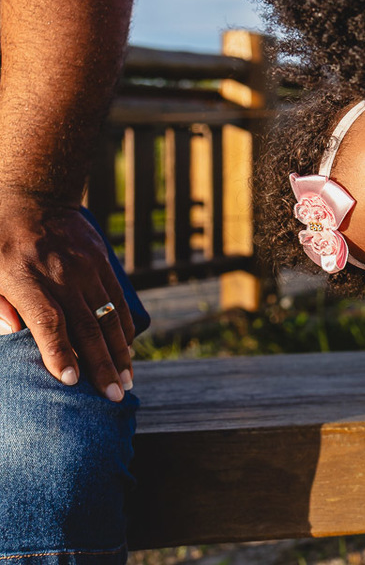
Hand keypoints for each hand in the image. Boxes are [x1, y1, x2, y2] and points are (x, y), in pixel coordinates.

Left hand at [0, 193, 133, 398]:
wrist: (32, 194)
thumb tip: (11, 337)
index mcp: (24, 277)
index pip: (49, 321)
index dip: (60, 353)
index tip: (71, 382)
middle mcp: (61, 272)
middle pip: (87, 326)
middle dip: (102, 365)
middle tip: (112, 396)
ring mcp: (87, 266)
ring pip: (109, 316)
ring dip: (120, 352)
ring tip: (127, 381)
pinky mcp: (103, 261)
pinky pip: (119, 300)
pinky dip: (124, 328)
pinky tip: (127, 350)